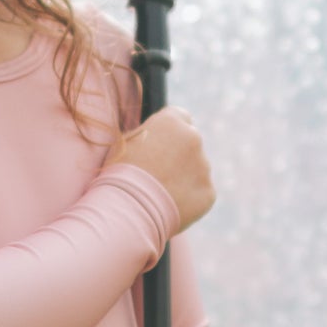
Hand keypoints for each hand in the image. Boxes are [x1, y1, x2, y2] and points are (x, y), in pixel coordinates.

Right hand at [106, 106, 214, 233]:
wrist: (127, 208)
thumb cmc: (118, 174)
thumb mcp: (126, 143)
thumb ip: (148, 136)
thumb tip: (154, 138)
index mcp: (171, 121)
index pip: (181, 117)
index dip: (170, 133)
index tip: (161, 145)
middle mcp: (193, 138)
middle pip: (191, 143)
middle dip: (179, 155)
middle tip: (158, 175)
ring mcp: (204, 166)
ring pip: (196, 169)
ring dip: (184, 178)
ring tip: (158, 195)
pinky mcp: (208, 192)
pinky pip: (200, 193)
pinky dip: (189, 200)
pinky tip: (169, 207)